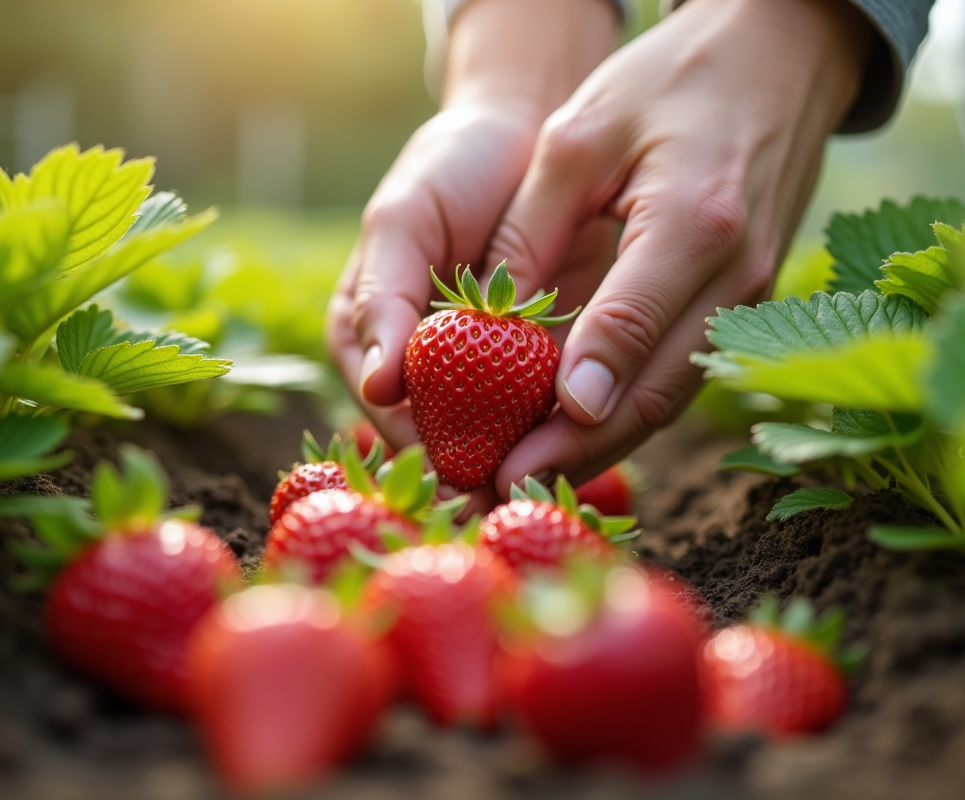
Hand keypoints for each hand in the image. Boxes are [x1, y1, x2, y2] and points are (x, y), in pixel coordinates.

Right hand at [326, 0, 618, 462]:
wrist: (529, 130)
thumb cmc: (450, 170)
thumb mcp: (402, 223)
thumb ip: (383, 298)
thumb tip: (380, 384)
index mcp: (375, 341)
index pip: (394, 415)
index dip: (425, 454)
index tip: (459, 484)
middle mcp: (427, 366)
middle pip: (447, 441)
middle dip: (478, 477)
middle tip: (511, 507)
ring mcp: (488, 368)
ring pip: (502, 435)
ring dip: (525, 466)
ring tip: (550, 496)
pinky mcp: (545, 360)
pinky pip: (553, 407)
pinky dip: (568, 429)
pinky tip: (589, 448)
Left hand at [484, 0, 872, 493]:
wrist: (781, 57)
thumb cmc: (671, 81)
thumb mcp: (581, 134)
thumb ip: (532, 229)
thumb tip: (484, 320)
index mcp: (696, 221)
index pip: (628, 330)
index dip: (571, 402)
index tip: (516, 453)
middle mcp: (739, 273)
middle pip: (656, 389)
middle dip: (579, 449)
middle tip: (508, 488)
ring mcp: (755, 295)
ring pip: (673, 394)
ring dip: (606, 444)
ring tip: (534, 477)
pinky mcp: (750, 303)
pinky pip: (684, 370)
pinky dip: (633, 408)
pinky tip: (581, 431)